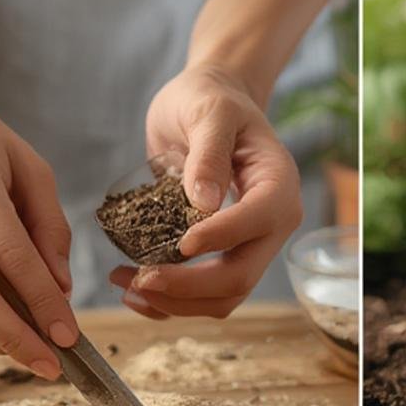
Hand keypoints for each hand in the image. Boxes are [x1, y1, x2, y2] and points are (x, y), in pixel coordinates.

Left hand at [112, 65, 302, 320]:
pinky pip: (204, 298)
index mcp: (278, 189)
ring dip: (175, 303)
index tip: (178, 243)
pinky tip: (135, 293)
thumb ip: (208, 152)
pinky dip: (170, 304)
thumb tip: (204, 200)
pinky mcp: (224, 258)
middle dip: (189, 287)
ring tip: (128, 288)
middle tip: (141, 279)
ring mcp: (249, 248)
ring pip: (222, 299)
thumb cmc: (212, 101)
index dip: (219, 239)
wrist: (210, 107)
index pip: (255, 224)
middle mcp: (270, 227)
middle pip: (239, 277)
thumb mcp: (209, 111)